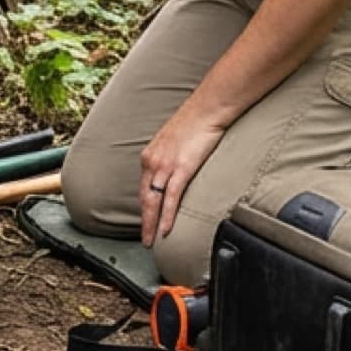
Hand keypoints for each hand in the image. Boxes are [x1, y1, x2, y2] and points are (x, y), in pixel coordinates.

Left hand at [139, 102, 228, 248]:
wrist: (207, 109)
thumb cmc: (195, 122)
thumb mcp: (175, 141)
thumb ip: (171, 158)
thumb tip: (176, 169)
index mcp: (151, 155)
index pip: (144, 187)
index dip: (144, 206)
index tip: (146, 220)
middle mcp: (153, 161)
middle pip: (145, 198)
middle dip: (144, 220)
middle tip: (145, 239)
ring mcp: (165, 165)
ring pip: (154, 201)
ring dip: (151, 224)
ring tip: (151, 241)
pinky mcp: (181, 168)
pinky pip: (171, 198)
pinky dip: (167, 216)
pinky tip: (166, 229)